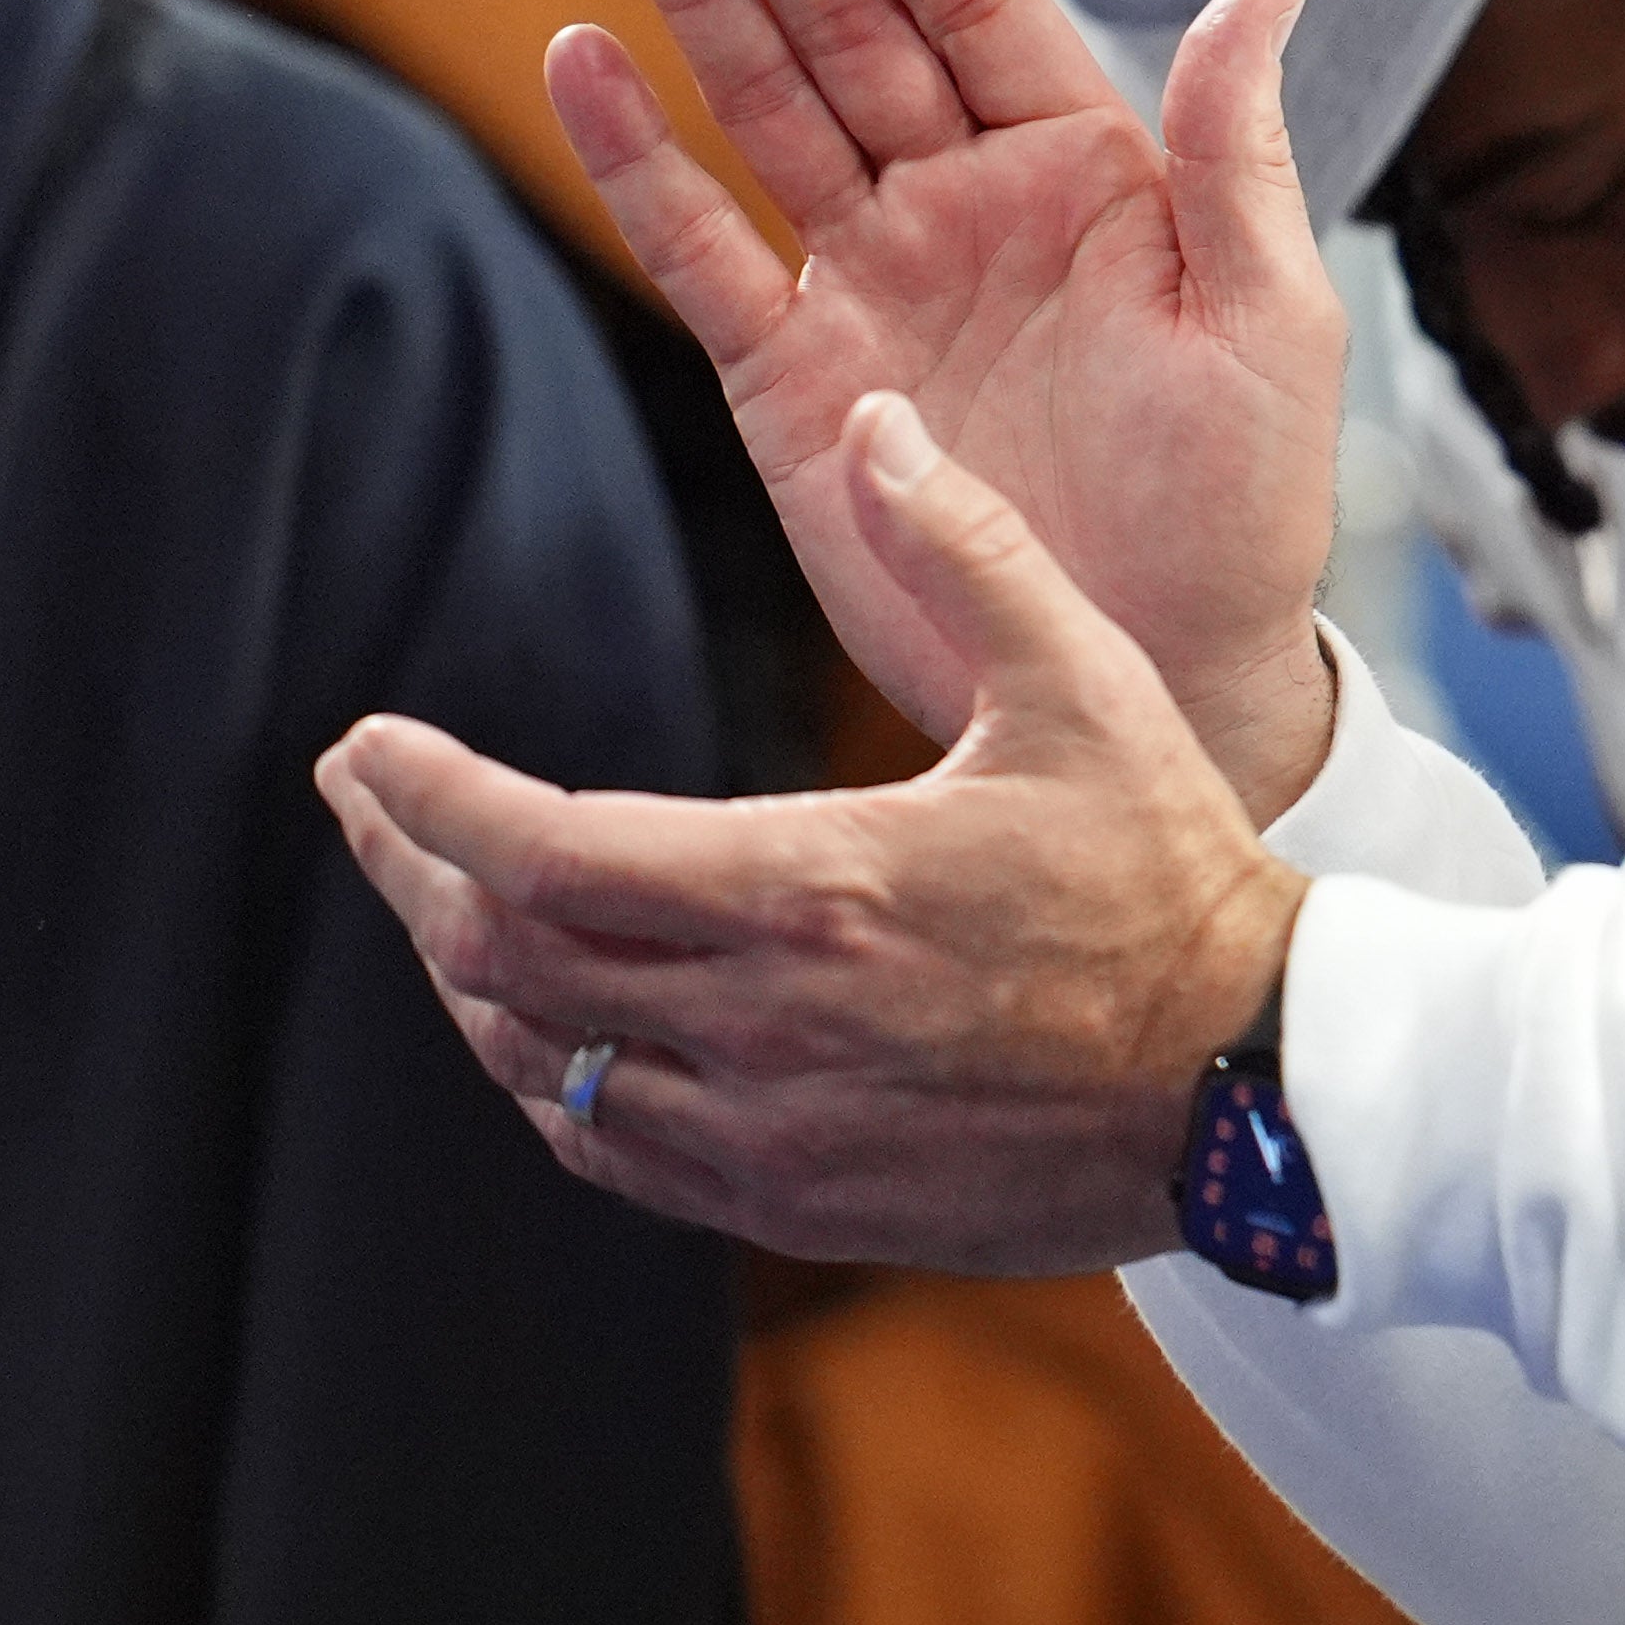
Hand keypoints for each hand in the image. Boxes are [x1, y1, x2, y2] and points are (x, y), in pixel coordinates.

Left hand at [318, 390, 1308, 1273]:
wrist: (1257, 1082)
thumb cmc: (1173, 867)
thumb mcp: (1082, 681)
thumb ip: (963, 546)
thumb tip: (874, 422)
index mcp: (816, 887)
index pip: (543, 853)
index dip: (430, 800)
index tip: (367, 745)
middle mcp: (769, 1024)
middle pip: (508, 962)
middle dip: (410, 872)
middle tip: (370, 799)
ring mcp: (777, 1132)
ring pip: (545, 1070)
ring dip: (470, 979)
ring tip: (437, 896)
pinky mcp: (803, 1202)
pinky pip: (616, 1155)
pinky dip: (552, 1082)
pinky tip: (545, 1027)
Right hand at [548, 0, 1344, 809]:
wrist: (1157, 674)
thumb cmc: (1242, 508)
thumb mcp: (1269, 324)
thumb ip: (1238, 152)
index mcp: (1084, 171)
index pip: (975, 10)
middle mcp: (965, 204)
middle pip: (853, 34)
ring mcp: (871, 283)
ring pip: (770, 112)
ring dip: (705, 6)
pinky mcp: (792, 379)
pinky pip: (701, 252)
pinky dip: (639, 162)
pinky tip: (582, 64)